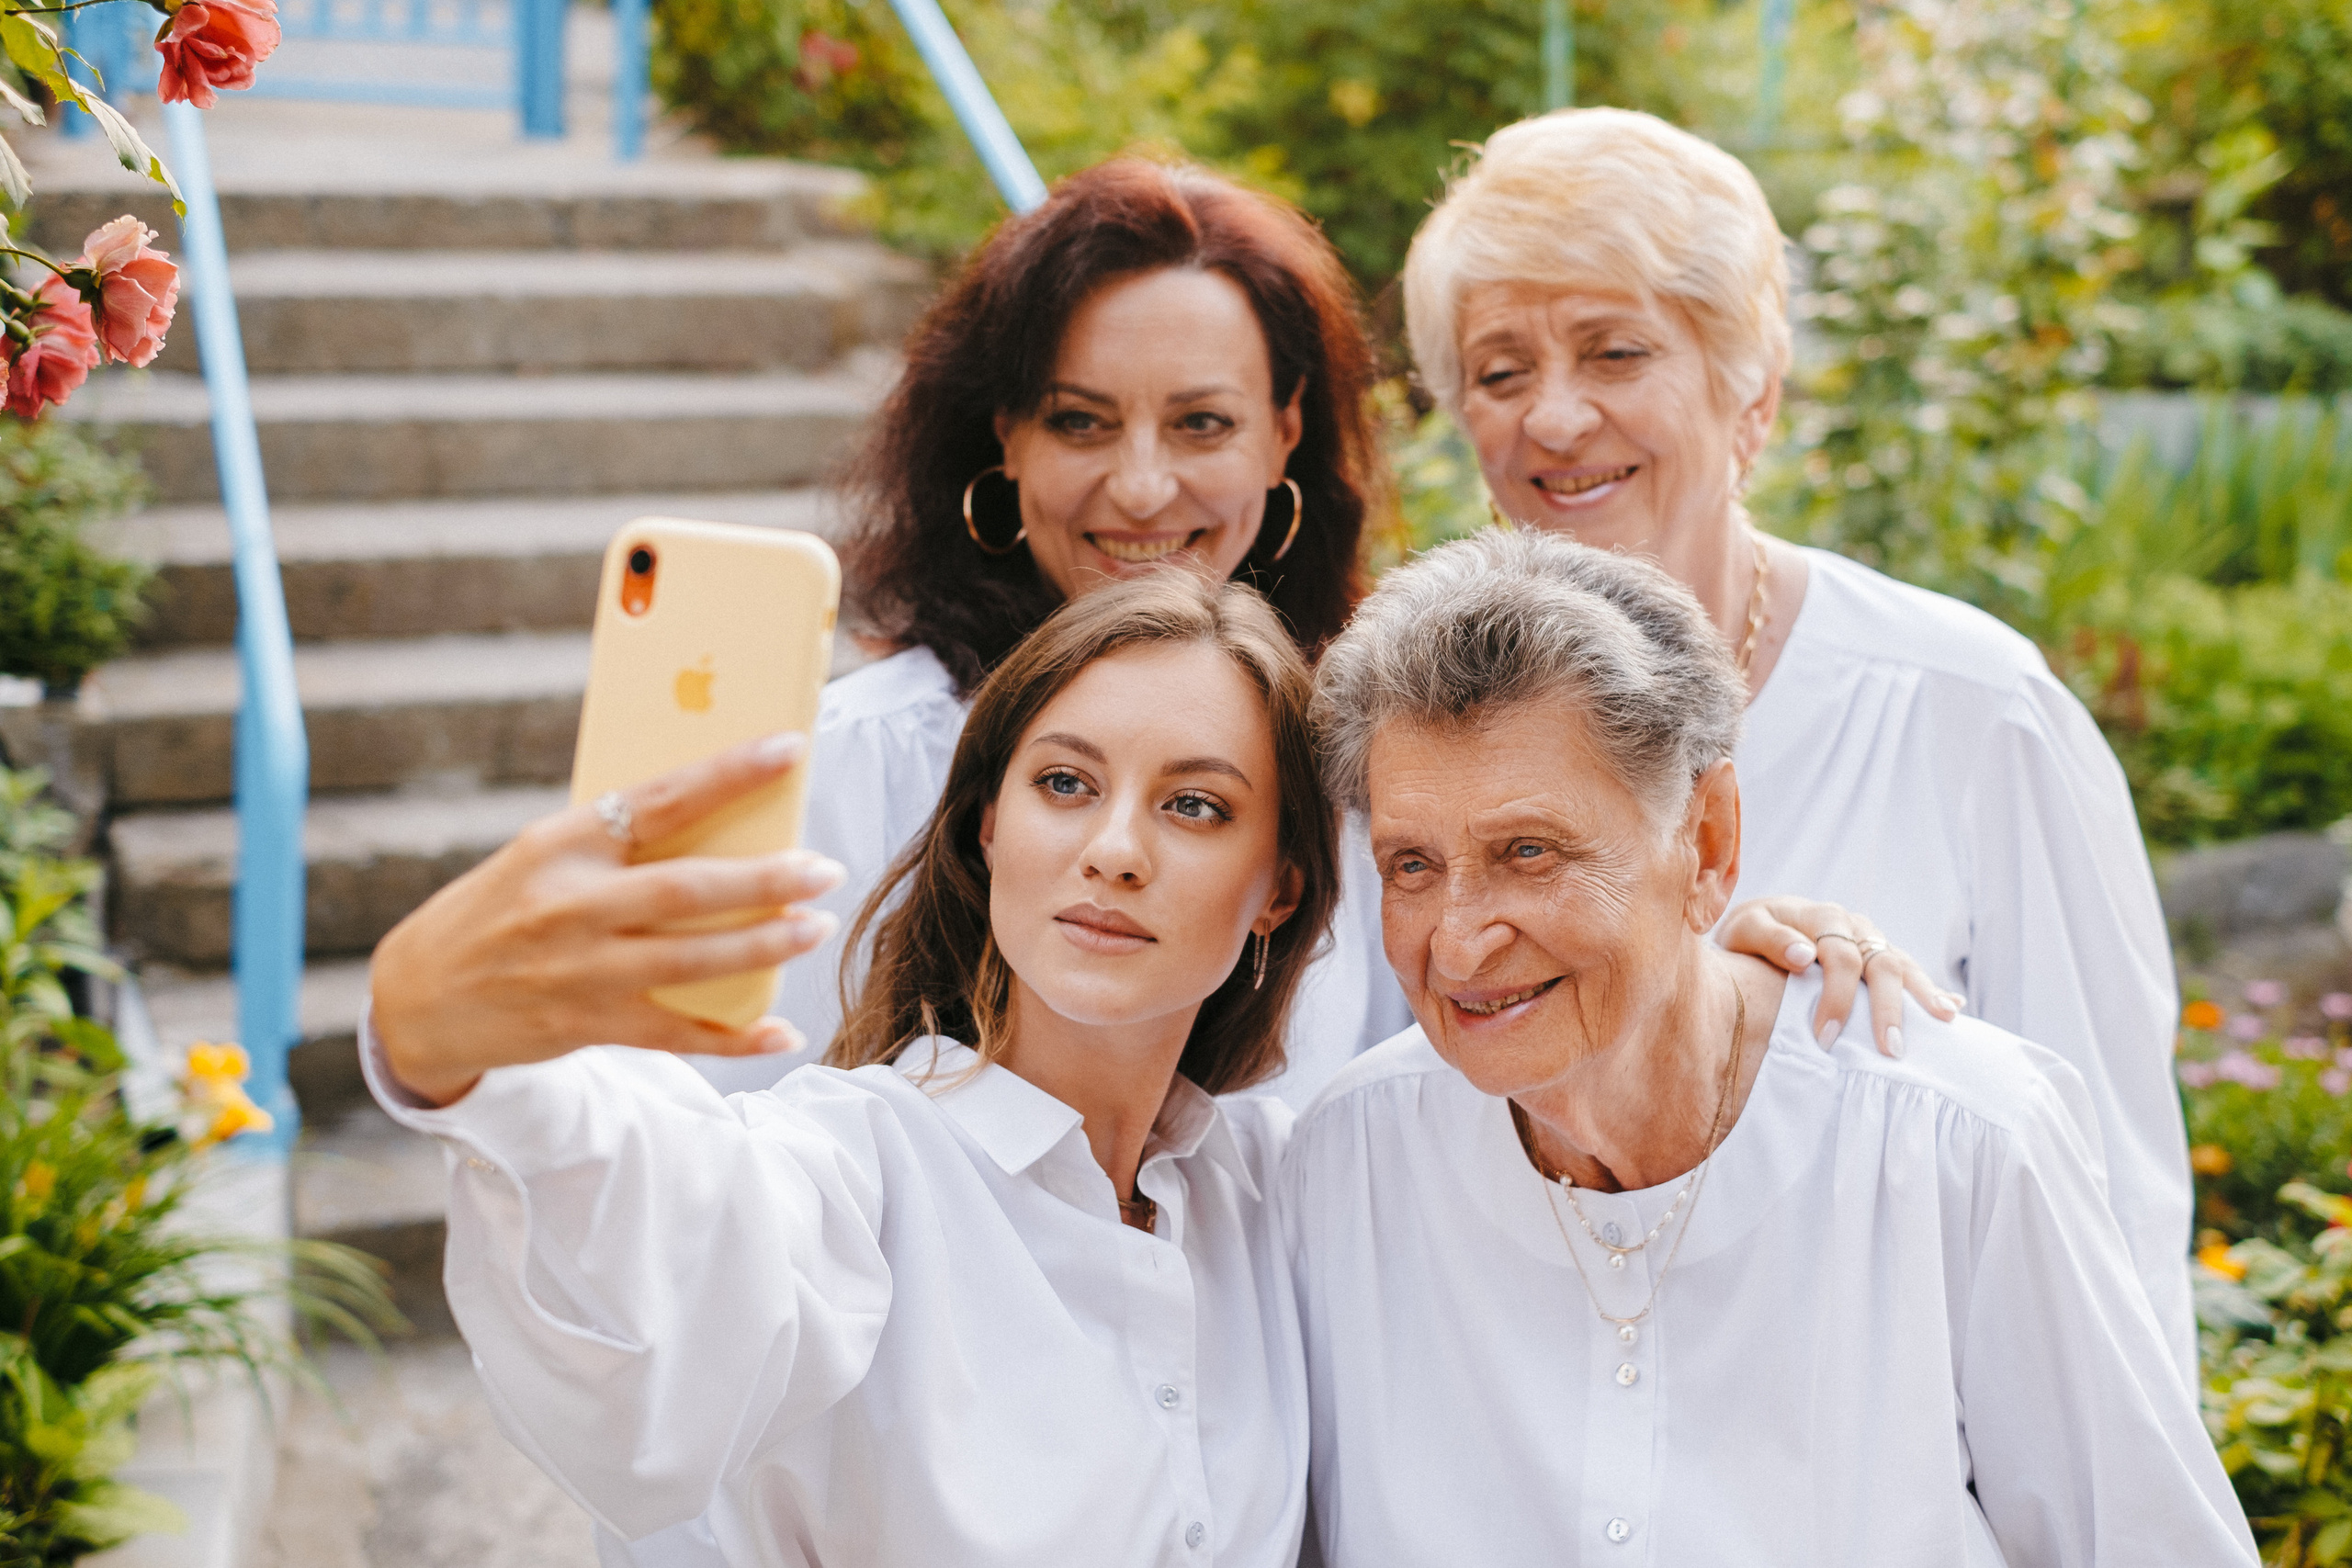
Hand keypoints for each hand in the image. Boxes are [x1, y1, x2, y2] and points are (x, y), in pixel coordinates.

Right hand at [371, 733, 846, 1106]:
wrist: (413, 999)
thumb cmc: (494, 912)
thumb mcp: (540, 858)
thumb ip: (615, 845)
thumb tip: (717, 822)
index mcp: (563, 844)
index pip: (659, 799)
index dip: (729, 773)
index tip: (790, 748)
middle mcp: (572, 905)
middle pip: (686, 888)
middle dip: (765, 879)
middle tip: (825, 868)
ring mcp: (580, 970)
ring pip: (691, 959)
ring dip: (762, 946)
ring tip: (815, 927)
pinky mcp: (586, 1025)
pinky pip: (675, 1033)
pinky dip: (733, 1038)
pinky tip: (781, 1033)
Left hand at [1718, 897, 1962, 1058]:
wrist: (1758, 925)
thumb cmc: (1748, 935)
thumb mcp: (1745, 930)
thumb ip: (1770, 939)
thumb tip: (1803, 956)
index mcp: (1821, 915)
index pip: (1839, 956)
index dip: (1837, 997)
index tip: (1826, 1037)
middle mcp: (1854, 925)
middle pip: (1882, 963)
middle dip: (1888, 1008)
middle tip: (1890, 1049)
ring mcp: (1872, 939)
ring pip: (1903, 965)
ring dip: (1923, 995)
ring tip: (1944, 1020)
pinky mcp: (1880, 955)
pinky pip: (1910, 970)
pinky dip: (1931, 989)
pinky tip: (1952, 1009)